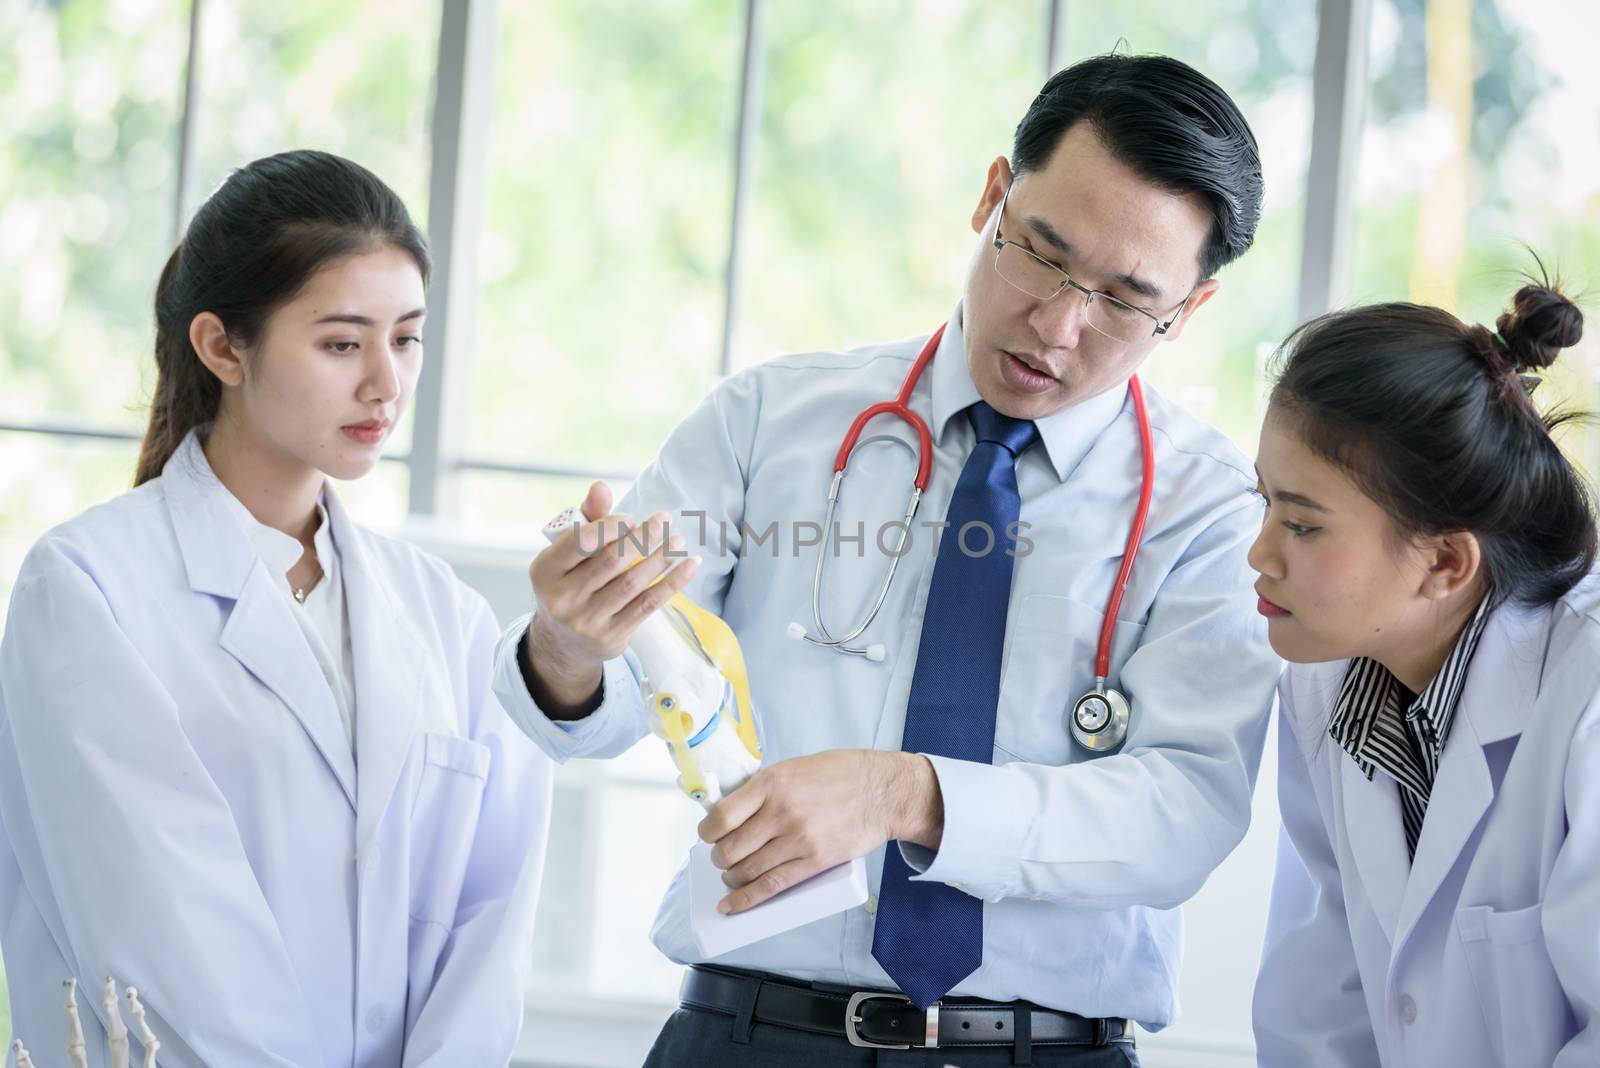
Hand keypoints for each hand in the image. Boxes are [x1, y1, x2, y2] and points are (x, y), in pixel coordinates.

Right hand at [526, 481, 699, 710]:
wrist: (563, 643)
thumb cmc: (570, 584)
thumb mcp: (567, 554)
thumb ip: (587, 519)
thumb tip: (601, 486)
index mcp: (545, 571)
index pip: (580, 542)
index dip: (610, 526)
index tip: (631, 517)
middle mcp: (562, 598)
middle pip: (611, 560)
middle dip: (642, 537)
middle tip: (663, 520)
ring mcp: (587, 620)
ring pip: (632, 582)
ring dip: (660, 557)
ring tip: (677, 540)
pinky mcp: (612, 636)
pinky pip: (648, 604)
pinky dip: (672, 583)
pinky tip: (688, 565)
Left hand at [698, 749, 942, 913]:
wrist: (883, 791)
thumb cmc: (840, 774)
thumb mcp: (794, 767)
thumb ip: (764, 787)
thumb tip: (733, 809)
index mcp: (772, 783)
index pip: (722, 816)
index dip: (707, 832)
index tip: (708, 834)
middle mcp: (782, 812)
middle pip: (731, 848)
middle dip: (720, 857)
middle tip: (723, 856)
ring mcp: (799, 839)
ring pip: (748, 870)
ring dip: (733, 877)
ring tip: (733, 875)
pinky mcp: (816, 862)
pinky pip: (773, 886)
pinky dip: (747, 900)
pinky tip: (732, 905)